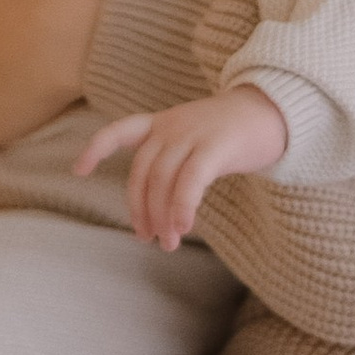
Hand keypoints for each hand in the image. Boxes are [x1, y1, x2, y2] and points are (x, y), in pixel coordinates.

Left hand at [76, 84, 288, 250]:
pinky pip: (191, 181)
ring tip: (168, 242)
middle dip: (140, 208)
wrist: (276, 111)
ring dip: (163, 216)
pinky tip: (185, 227)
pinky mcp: (216, 146)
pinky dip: (183, 206)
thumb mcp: (196, 137)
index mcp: (164, 122)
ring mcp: (193, 134)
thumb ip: (175, 161)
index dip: (96, 148)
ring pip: (163, 180)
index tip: (79, 170)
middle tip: (147, 237)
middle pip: (143, 172)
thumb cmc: (234, 133)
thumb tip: (160, 209)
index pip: (120, 131)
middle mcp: (173, 126)